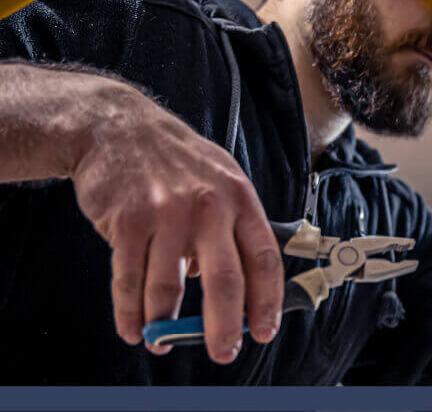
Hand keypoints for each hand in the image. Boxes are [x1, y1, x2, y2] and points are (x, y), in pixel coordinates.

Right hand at [69, 82, 282, 362]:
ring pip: (170, 287)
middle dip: (224, 326)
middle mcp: (209, 207)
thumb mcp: (220, 179)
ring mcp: (168, 214)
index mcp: (239, 198)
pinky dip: (130, 312)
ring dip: (166, 325)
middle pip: (225, 280)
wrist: (116, 126)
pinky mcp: (128, 221)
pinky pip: (130, 279)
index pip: (264, 258)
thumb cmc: (175, 158)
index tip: (265, 331)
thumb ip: (232, 227)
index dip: (267, 300)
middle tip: (224, 352)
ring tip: (163, 343)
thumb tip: (236, 284)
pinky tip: (134, 328)